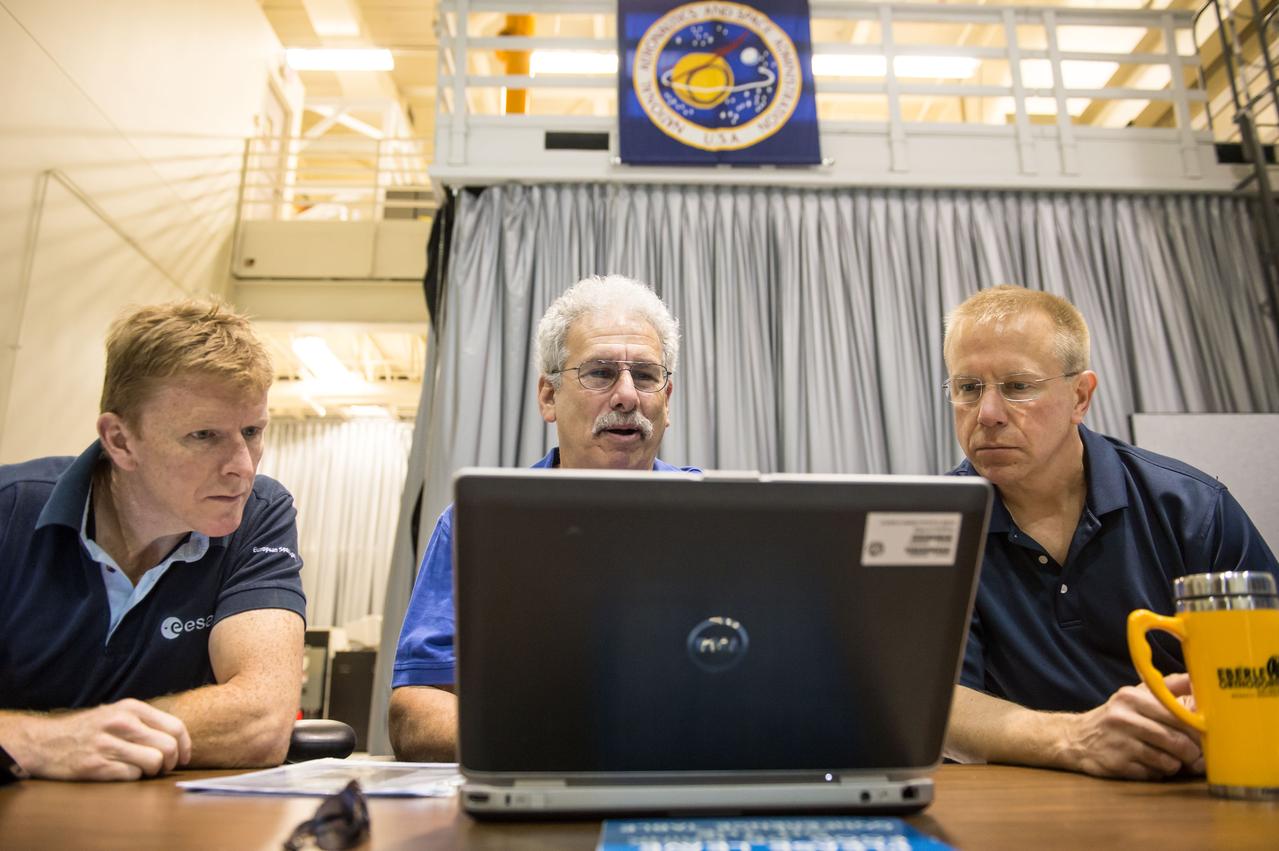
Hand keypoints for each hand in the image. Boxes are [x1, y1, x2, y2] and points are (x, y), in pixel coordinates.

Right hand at [8, 699, 191, 780]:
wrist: (45, 742)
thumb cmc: (88, 730)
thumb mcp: (117, 713)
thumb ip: (145, 721)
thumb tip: (178, 740)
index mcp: (131, 708)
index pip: (175, 727)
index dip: (185, 746)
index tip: (183, 757)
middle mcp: (122, 723)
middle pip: (169, 747)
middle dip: (171, 761)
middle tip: (162, 767)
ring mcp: (109, 745)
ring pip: (154, 762)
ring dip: (153, 771)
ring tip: (142, 769)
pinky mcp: (97, 766)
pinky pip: (133, 776)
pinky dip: (132, 777)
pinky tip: (121, 772)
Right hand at [1062, 674, 1202, 779]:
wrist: (1076, 738)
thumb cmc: (1116, 717)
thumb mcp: (1136, 695)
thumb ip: (1167, 687)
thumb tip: (1198, 678)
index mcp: (1132, 697)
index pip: (1178, 716)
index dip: (1198, 730)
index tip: (1206, 737)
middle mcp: (1123, 717)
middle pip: (1176, 741)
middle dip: (1192, 753)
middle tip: (1195, 757)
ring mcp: (1118, 742)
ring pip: (1167, 761)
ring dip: (1174, 765)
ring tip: (1168, 760)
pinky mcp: (1116, 765)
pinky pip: (1152, 775)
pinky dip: (1157, 774)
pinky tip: (1149, 766)